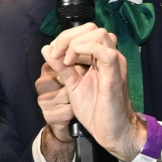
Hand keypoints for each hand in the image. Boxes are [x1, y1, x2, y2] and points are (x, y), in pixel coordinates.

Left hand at [41, 23, 145, 161]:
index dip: (66, 37)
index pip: (86, 31)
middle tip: (57, 54)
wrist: (111, 133)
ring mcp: (114, 65)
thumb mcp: (73, 85)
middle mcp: (110, 57)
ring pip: (101, 35)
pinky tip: (73, 58)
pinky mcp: (115, 76)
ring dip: (76, 42)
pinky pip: (107, 53)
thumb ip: (61, 67)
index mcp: (100, 58)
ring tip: (66, 60)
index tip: (53, 53)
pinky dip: (88, 49)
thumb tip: (47, 49)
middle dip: (68, 36)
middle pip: (92, 28)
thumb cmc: (96, 111)